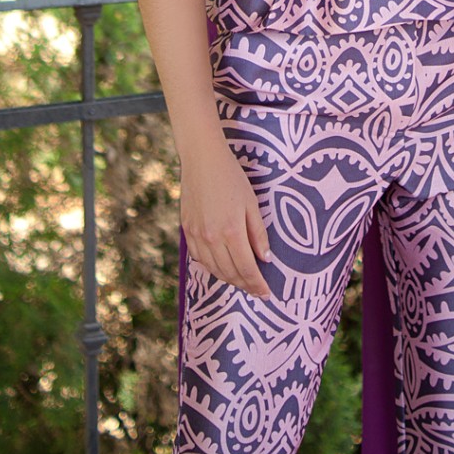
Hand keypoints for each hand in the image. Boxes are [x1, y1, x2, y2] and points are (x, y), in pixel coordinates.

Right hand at [179, 141, 273, 298]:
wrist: (202, 160)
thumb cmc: (231, 177)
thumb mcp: (251, 203)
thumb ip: (258, 233)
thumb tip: (265, 258)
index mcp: (231, 231)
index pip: (246, 268)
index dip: (257, 284)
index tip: (266, 293)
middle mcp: (212, 238)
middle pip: (230, 273)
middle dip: (245, 285)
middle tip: (256, 290)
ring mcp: (197, 236)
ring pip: (213, 269)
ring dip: (229, 279)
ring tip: (242, 281)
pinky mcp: (187, 231)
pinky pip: (199, 259)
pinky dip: (212, 267)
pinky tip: (221, 267)